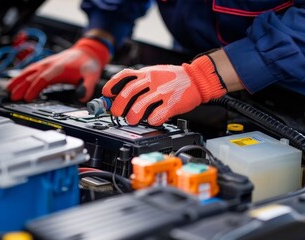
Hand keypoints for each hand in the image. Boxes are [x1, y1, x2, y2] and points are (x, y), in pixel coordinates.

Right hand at [7, 38, 110, 101]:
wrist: (87, 51)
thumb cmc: (88, 64)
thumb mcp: (92, 76)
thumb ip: (87, 87)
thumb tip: (82, 98)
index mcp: (59, 69)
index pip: (43, 79)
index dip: (34, 88)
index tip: (27, 98)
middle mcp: (50, 64)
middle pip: (32, 76)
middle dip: (21, 87)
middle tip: (12, 97)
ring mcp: (46, 63)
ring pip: (29, 71)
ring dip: (18, 80)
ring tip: (8, 89)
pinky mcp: (45, 63)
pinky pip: (31, 69)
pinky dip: (22, 75)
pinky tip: (17, 81)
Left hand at [102, 55, 226, 125]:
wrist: (198, 78)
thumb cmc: (174, 78)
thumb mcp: (154, 73)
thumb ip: (139, 81)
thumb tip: (119, 93)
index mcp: (146, 73)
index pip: (124, 75)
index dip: (112, 85)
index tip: (106, 95)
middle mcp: (152, 80)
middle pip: (128, 92)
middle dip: (119, 105)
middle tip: (117, 113)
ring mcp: (163, 91)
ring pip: (140, 104)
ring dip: (132, 115)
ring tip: (132, 120)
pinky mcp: (173, 103)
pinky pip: (158, 114)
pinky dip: (152, 120)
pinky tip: (151, 121)